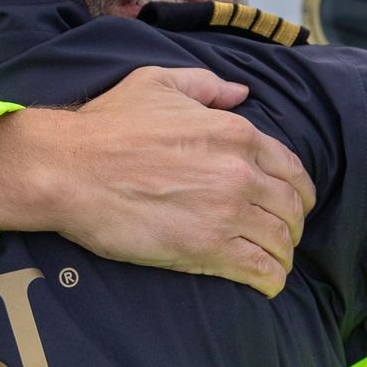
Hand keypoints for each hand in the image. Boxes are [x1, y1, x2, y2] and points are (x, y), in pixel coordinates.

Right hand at [0, 66, 316, 295]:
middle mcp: (240, 171)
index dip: (296, 191)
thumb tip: (241, 93)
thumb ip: (206, 85)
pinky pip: (261, 270)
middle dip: (291, 225)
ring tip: (272, 264)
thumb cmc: (107, 125)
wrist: (70, 168)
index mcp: (235, 132)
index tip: (287, 204)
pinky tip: (265, 283)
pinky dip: (271, 280)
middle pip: (291, 208)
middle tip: (278, 237)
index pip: (291, 169)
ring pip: (281, 242)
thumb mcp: (158, 83)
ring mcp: (227, 212)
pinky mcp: (207, 249)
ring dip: (281, 255)